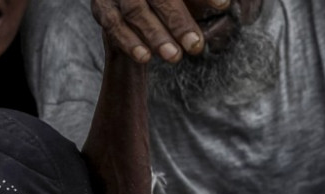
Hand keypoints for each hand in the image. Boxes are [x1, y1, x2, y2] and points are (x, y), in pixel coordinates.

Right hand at [91, 0, 218, 62]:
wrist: (122, 3)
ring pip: (136, 11)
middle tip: (196, 45)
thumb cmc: (161, 0)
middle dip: (179, 21)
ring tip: (175, 57)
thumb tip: (223, 4)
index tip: (223, 6)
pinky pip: (115, 26)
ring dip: (156, 35)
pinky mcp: (101, 8)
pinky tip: (145, 57)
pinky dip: (130, 42)